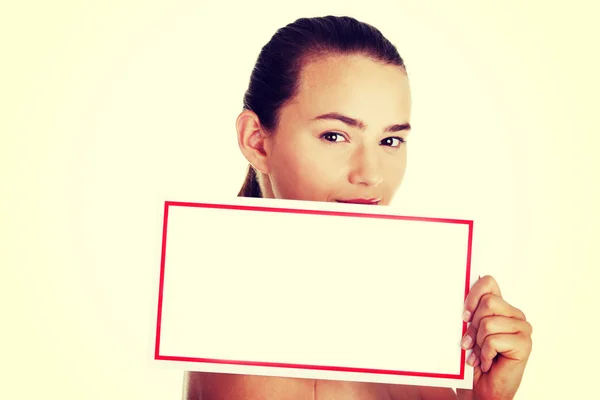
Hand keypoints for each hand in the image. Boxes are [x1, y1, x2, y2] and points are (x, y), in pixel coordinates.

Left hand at [457, 276, 531, 399]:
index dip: (472, 295)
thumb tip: (463, 293)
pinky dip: (484, 354)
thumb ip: (470, 313)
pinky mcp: (524, 344)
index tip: (464, 315)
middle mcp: (515, 315)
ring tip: (479, 354)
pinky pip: (493, 340)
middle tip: (470, 343)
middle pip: (488, 303)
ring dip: (478, 342)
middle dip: (473, 326)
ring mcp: (522, 329)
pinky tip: (487, 362)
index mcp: (502, 307)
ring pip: (488, 323)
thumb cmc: (476, 358)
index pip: (488, 283)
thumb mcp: (469, 331)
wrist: (485, 388)